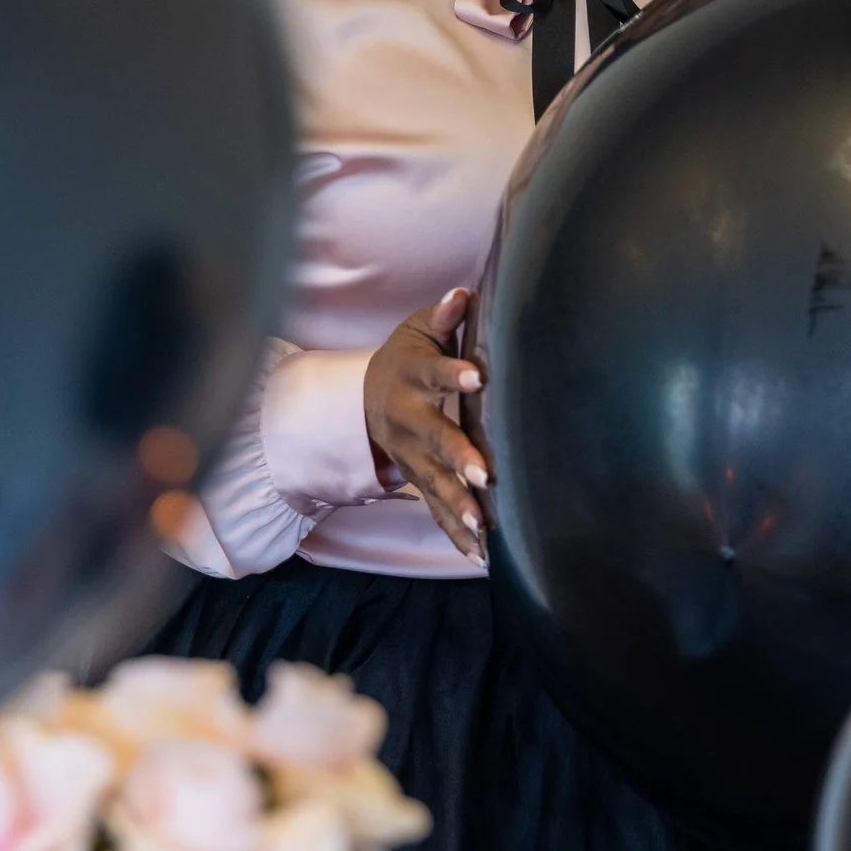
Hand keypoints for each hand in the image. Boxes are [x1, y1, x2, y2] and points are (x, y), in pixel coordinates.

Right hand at [362, 288, 491, 560]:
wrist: (366, 398)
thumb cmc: (406, 357)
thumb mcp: (418, 331)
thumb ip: (442, 317)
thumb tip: (462, 295)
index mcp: (413, 378)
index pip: (436, 373)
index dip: (455, 375)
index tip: (479, 377)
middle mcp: (409, 421)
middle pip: (434, 439)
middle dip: (457, 458)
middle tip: (483, 476)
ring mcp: (411, 456)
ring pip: (434, 482)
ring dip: (457, 504)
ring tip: (483, 525)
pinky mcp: (418, 480)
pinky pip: (435, 508)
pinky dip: (455, 532)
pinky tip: (479, 555)